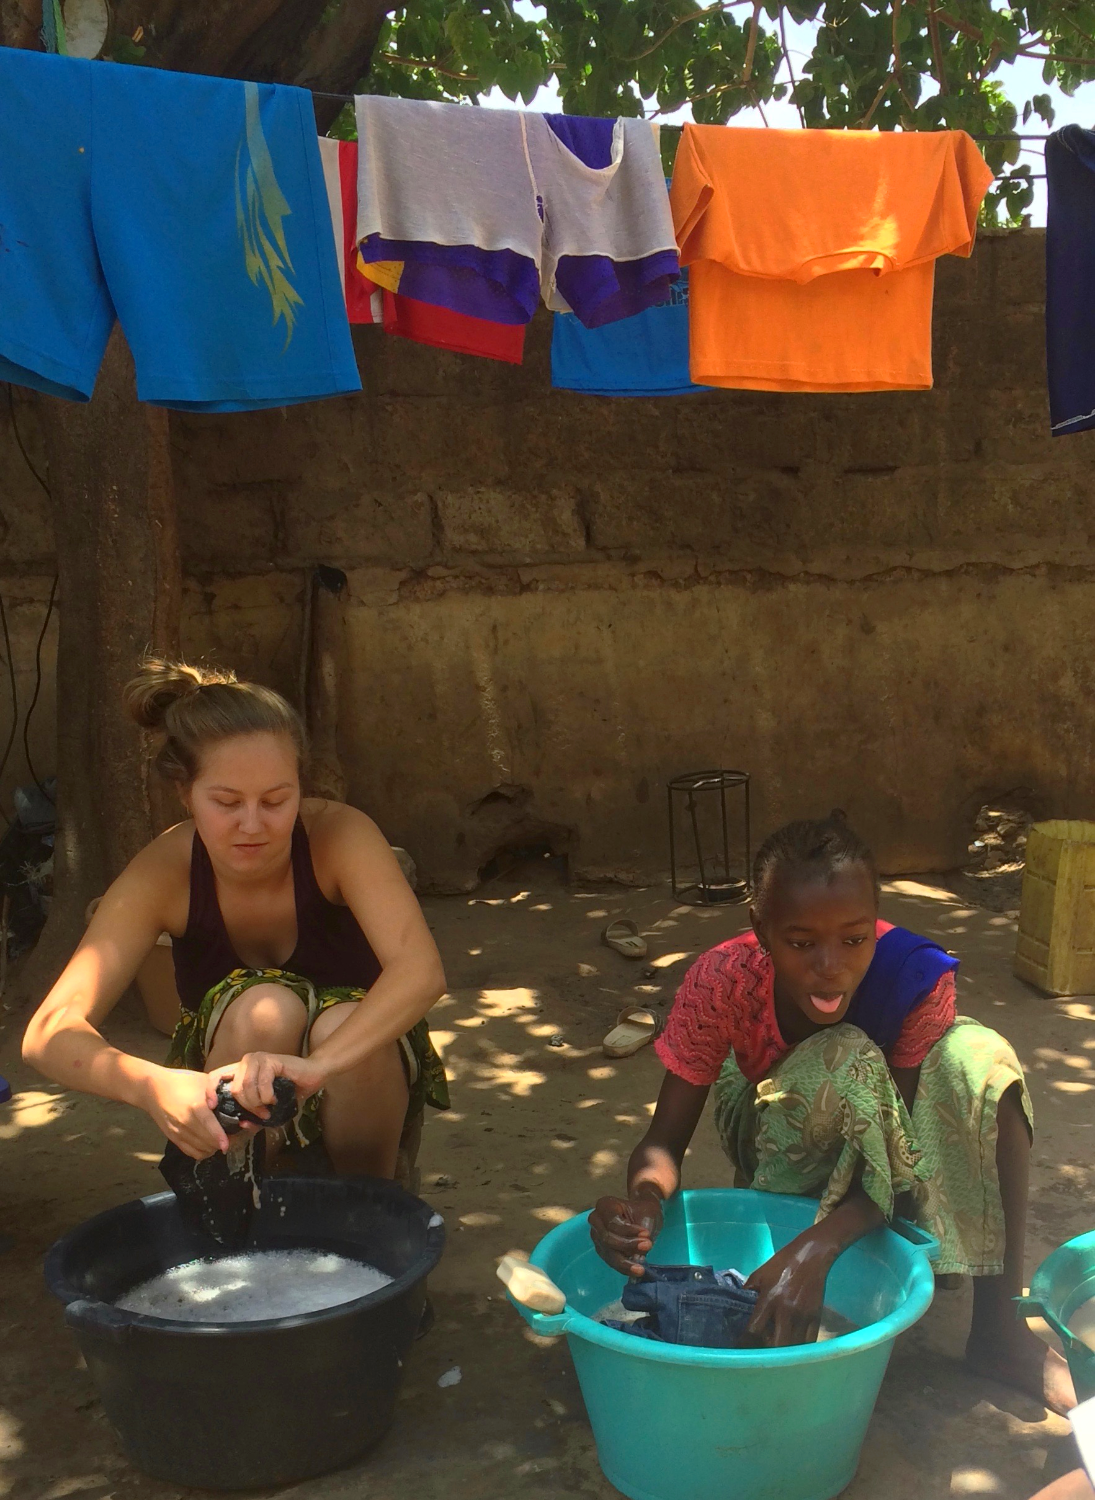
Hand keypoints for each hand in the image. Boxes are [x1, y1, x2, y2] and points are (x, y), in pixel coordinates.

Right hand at [144, 1067, 227, 1160]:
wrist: (152, 1089)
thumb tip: (237, 1100)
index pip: (210, 1127)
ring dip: (213, 1148)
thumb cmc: (181, 1081)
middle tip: (234, 1137)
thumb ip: (219, 1091)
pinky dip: (202, 1152)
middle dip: (223, 1142)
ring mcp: (178, 1133)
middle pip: (208, 1142)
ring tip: (222, 1140)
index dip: (220, 1137)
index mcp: (195, 1107)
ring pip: (201, 1149)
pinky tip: (209, 1144)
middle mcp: (186, 1123)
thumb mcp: (203, 1081)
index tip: (228, 1143)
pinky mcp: (173, 1138)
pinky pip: (191, 1152)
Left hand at [210, 1051, 323, 1118]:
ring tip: (270, 1105)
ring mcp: (258, 1058)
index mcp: (241, 1070)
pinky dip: (269, 1096)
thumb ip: (253, 1114)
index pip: (215, 1076)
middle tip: (263, 1114)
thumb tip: (241, 1125)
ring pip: (246, 1088)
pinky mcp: (270, 1060)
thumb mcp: (268, 1106)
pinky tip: (276, 1096)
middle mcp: (246, 1061)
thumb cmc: (290, 1090)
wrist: (313, 1075)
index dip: (210, 1091)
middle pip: (234, 1090)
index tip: (214, 1107)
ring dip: (259, 1103)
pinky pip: (261, 1084)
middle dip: (248, 1107)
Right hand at [589, 1191, 663, 1276]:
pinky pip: (611, 1261)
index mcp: (605, 1205)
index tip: (646, 1234)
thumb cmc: (644, 1211)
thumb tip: (636, 1257)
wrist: (642, 1215)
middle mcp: (596, 1220)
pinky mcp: (602, 1250)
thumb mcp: (646, 1214)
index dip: (628, 1231)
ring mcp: (597, 1237)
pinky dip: (623, 1267)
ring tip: (641, 1268)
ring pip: (608, 1253)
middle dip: (627, 1245)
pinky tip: (635, 1270)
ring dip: (625, 1262)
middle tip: (647, 1246)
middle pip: (607, 1239)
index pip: (612, 1222)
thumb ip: (642, 1232)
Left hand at [745, 1230, 833, 1346]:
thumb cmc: (781, 1264)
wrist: (811, 1256)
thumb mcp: (759, 1274)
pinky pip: (807, 1343)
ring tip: (774, 1356)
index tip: (738, 1351)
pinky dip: (798, 1350)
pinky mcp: (816, 1318)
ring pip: (793, 1347)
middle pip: (775, 1345)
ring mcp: (802, 1317)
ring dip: (783, 1355)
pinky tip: (791, 1350)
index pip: (754, 1330)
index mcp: (769, 1299)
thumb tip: (738, 1308)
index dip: (745, 1343)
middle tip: (758, 1355)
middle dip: (766, 1353)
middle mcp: (786, 1311)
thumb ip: (749, 1292)